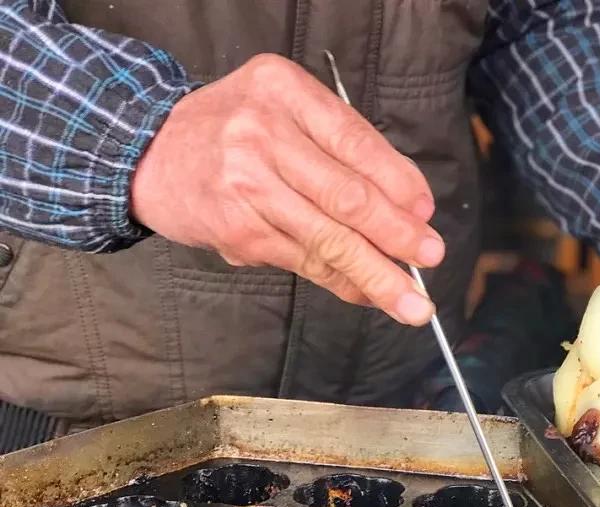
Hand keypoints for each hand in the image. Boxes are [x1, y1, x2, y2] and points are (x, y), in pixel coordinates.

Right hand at [131, 54, 441, 325]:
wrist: (149, 154)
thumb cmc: (234, 131)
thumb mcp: (286, 109)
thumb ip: (345, 145)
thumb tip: (411, 204)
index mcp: (283, 91)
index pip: (355, 141)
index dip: (399, 183)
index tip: (426, 214)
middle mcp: (261, 135)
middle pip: (347, 196)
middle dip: (397, 235)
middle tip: (431, 259)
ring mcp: (246, 187)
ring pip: (328, 240)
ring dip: (377, 276)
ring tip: (412, 303)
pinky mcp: (239, 232)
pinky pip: (305, 262)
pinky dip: (343, 282)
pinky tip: (369, 294)